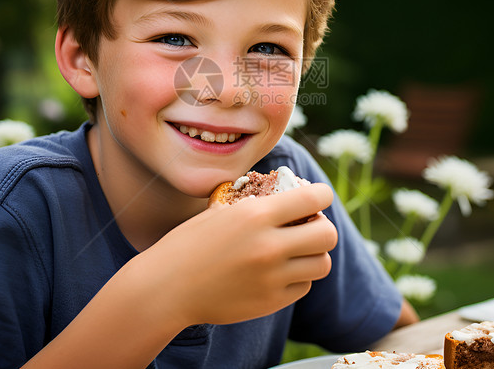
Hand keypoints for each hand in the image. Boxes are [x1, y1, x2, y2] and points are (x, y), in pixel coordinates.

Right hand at [138, 183, 337, 326]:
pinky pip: (303, 287)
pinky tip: (278, 272)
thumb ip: (255, 203)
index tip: (320, 197)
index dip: (323, 195)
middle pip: (328, 235)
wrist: (166, 288)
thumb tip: (286, 192)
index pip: (313, 199)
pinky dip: (297, 278)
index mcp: (255, 215)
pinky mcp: (270, 302)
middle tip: (309, 227)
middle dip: (322, 228)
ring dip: (313, 255)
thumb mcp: (219, 210)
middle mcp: (269, 246)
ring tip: (296, 251)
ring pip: (322, 264)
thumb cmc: (188, 244)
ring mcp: (272, 277)